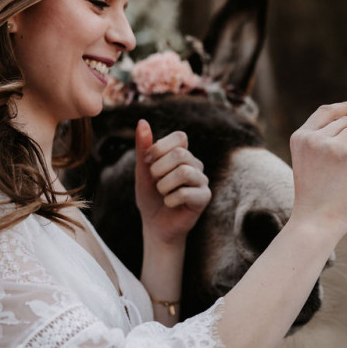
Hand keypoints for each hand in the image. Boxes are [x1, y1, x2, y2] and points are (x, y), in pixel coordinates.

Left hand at [135, 120, 210, 247]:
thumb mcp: (142, 171)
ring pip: (184, 172)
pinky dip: (170, 199)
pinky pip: (186, 192)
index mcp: (182, 154)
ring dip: (164, 185)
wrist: (155, 225)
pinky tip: (170, 204)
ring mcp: (202, 180)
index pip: (180, 137)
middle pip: (180, 154)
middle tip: (155, 181)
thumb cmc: (150, 197)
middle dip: (159, 169)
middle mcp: (195, 164)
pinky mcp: (205, 197)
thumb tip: (142, 121)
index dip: (161, 147)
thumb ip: (143, 148)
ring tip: (163, 193)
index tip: (148, 161)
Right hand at [288, 101, 346, 235]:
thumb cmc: (314, 201)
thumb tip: (342, 136)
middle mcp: (315, 139)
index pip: (324, 113)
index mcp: (300, 138)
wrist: (315, 222)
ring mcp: (334, 147)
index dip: (343, 107)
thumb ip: (319, 148)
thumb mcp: (308, 166)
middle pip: (346, 121)